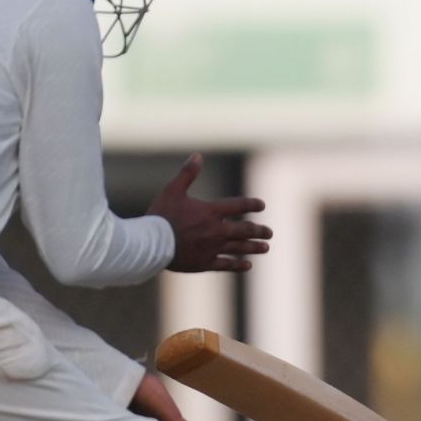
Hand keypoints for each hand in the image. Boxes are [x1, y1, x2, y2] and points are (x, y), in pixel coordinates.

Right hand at [147, 153, 272, 272]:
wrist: (151, 243)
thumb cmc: (161, 215)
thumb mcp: (173, 190)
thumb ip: (187, 174)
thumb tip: (198, 155)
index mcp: (211, 212)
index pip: (239, 206)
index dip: (252, 204)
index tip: (261, 205)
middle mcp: (216, 230)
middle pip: (245, 230)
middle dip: (259, 231)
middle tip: (269, 233)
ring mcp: (212, 248)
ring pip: (239, 247)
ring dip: (254, 247)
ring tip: (266, 247)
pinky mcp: (205, 262)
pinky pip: (226, 264)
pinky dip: (238, 264)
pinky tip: (247, 265)